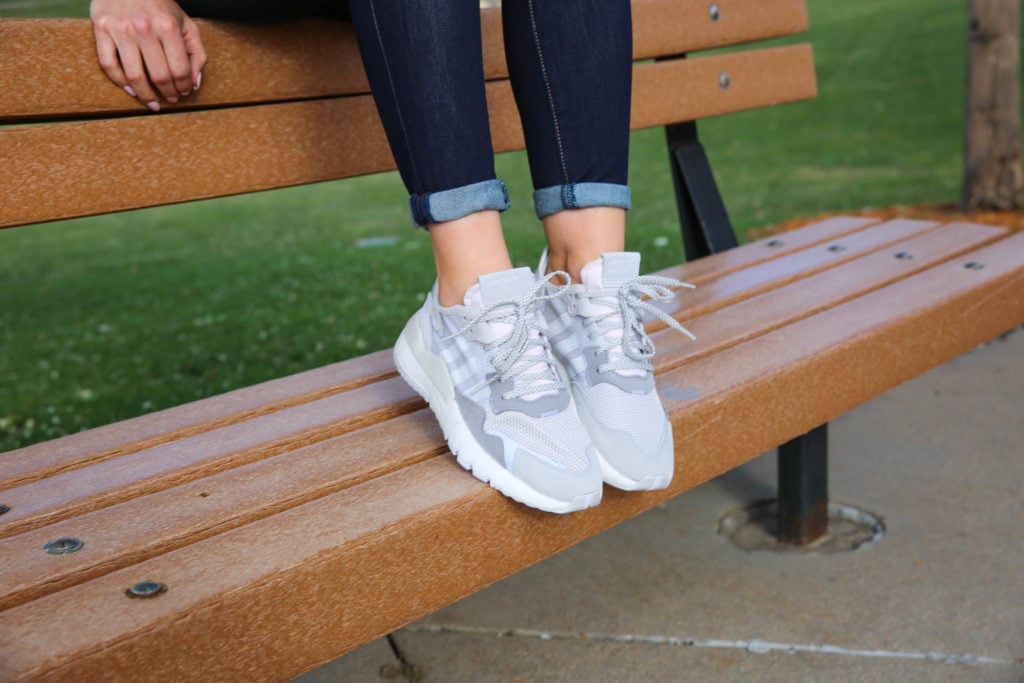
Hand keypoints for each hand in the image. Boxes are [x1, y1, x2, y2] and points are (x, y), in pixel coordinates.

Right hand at [90, 0, 206, 110]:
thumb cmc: (161, 7)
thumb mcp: (186, 24)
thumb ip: (196, 53)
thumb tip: (194, 83)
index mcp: (168, 26)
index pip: (179, 69)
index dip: (184, 86)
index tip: (184, 92)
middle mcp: (144, 27)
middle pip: (159, 75)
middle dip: (168, 93)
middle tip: (171, 99)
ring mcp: (120, 28)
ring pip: (134, 75)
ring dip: (146, 95)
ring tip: (153, 102)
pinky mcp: (100, 28)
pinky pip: (108, 64)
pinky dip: (120, 82)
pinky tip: (131, 90)